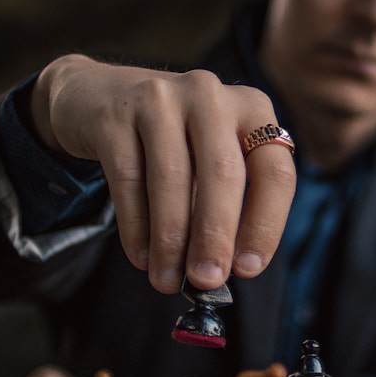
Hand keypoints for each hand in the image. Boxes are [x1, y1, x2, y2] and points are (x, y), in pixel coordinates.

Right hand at [29, 54, 295, 293]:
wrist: (101, 97)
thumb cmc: (175, 142)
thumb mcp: (213, 158)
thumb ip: (227, 204)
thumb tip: (224, 269)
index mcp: (252, 108)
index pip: (274, 171)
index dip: (265, 224)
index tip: (248, 269)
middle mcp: (210, 96)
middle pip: (223, 174)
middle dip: (215, 236)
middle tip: (207, 280)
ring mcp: (160, 99)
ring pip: (172, 179)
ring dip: (171, 240)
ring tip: (167, 280)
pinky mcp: (116, 115)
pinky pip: (129, 179)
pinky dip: (136, 227)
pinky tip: (141, 257)